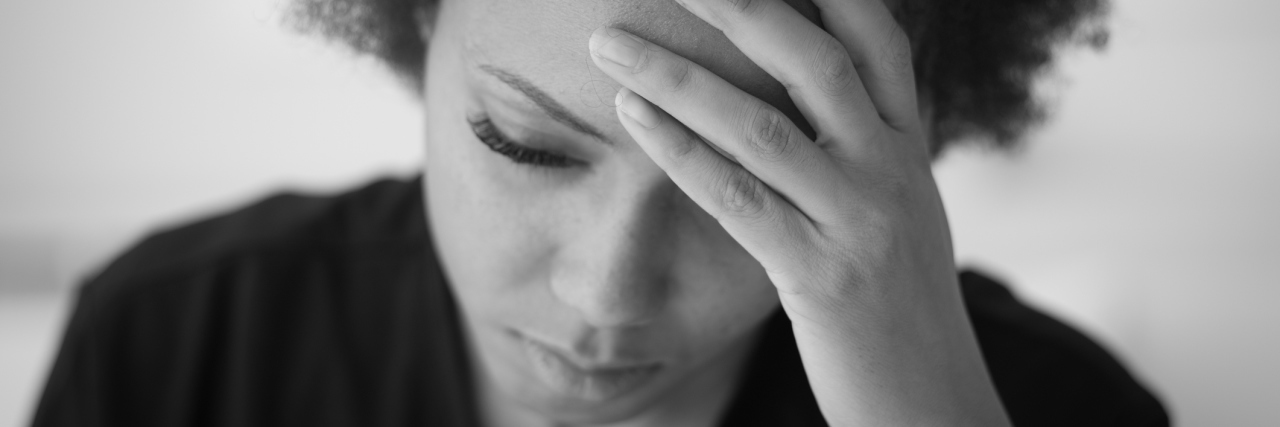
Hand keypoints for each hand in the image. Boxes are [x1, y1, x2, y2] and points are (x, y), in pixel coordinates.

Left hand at [589, 0, 1009, 424]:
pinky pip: (737, 199)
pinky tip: (632, 116)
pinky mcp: (819, 277)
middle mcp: (890, 170)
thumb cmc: (898, 299)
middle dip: (740, 7)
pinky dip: (678, 150)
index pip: (875, 38)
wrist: (931, 397)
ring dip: (675, 77)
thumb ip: (863, 140)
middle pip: (814, 60)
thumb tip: (810, 82)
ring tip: (610, 45)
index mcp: (909, 144)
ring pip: (760, 127)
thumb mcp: (899, 204)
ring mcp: (857, 222)